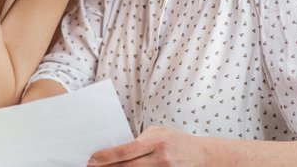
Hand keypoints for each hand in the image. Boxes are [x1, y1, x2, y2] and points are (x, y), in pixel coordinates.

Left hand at [87, 126, 206, 166]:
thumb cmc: (178, 141)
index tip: (93, 159)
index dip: (107, 156)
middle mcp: (161, 157)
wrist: (202, 155)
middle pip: (128, 166)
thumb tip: (119, 149)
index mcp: (158, 141)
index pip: (127, 150)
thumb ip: (141, 139)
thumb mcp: (160, 132)